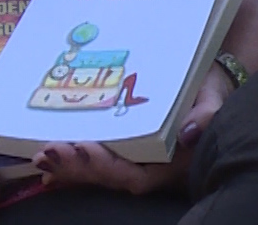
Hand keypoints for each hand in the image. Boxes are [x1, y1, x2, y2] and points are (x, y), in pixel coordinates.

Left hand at [31, 62, 233, 194]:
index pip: (137, 174)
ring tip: (43, 156)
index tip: (86, 149)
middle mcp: (151, 165)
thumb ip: (206, 115)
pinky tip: (49, 160)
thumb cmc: (211, 89)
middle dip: (78, 168)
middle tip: (49, 153)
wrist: (209, 82)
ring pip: (99, 170)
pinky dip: (73, 160)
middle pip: (110, 175)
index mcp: (173, 160)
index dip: (109, 166)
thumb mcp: (215, 98)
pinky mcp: (125, 147)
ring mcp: (136, 158)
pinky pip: (97, 159)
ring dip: (70, 166)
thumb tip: (188, 132)